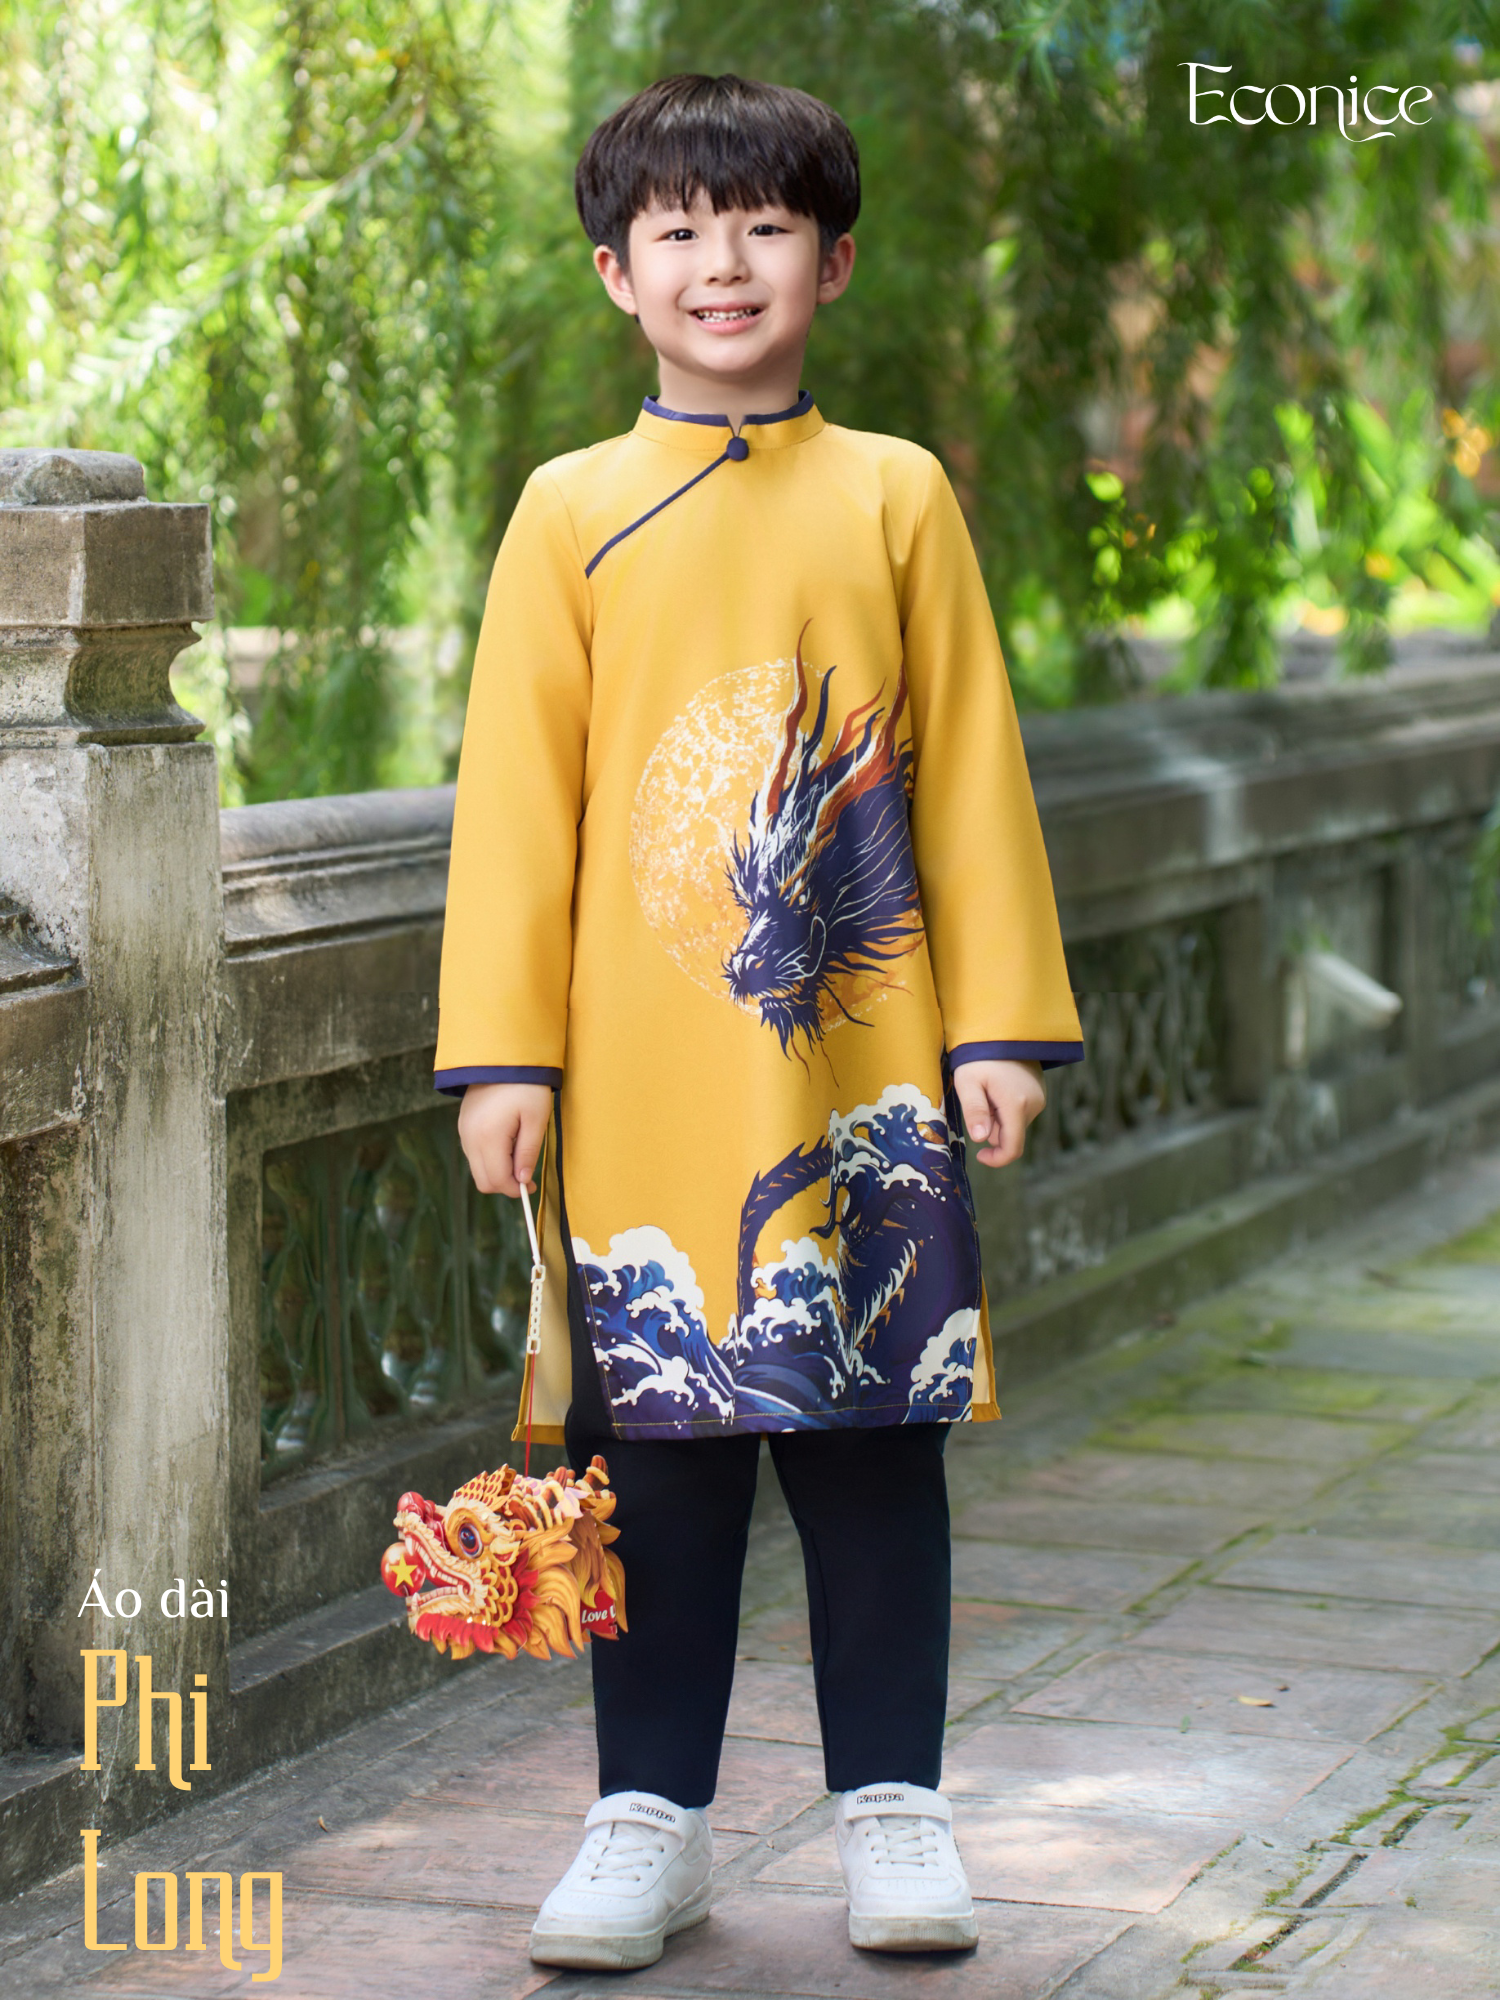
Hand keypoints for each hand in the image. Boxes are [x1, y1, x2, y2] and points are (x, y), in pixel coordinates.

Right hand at [457, 1082, 552, 1196]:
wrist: (503, 1057)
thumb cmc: (526, 1086)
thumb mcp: (536, 1119)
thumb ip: (528, 1152)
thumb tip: (522, 1180)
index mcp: (488, 1137)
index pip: (497, 1180)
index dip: (516, 1189)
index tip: (531, 1186)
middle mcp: (470, 1138)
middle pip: (483, 1181)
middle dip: (505, 1184)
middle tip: (525, 1175)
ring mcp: (463, 1131)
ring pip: (477, 1169)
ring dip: (497, 1171)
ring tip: (517, 1153)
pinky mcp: (463, 1125)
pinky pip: (473, 1154)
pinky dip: (489, 1158)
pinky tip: (506, 1143)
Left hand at [952, 1058, 1045, 1168]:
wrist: (1000, 1030)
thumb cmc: (978, 1056)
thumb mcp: (968, 1082)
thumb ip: (975, 1111)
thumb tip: (981, 1139)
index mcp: (1016, 1105)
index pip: (1012, 1148)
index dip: (996, 1159)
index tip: (979, 1155)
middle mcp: (1034, 1104)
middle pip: (1010, 1135)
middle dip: (992, 1127)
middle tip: (978, 1100)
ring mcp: (1039, 1098)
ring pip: (1014, 1124)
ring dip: (998, 1117)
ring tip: (988, 1090)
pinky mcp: (1039, 1093)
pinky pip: (1020, 1112)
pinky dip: (1006, 1108)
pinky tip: (998, 1088)